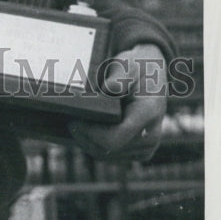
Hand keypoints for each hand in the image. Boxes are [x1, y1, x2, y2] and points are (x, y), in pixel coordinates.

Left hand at [68, 43, 167, 160]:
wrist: (152, 74)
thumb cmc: (136, 67)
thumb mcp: (127, 65)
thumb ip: (120, 76)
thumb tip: (110, 88)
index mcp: (148, 113)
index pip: (115, 138)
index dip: (90, 132)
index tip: (74, 119)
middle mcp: (151, 135)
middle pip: (108, 149)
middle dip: (85, 137)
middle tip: (68, 120)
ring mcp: (146, 146)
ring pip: (107, 155)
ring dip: (88, 142)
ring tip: (75, 123)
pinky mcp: (140, 151)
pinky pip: (112, 155)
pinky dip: (96, 144)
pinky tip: (85, 129)